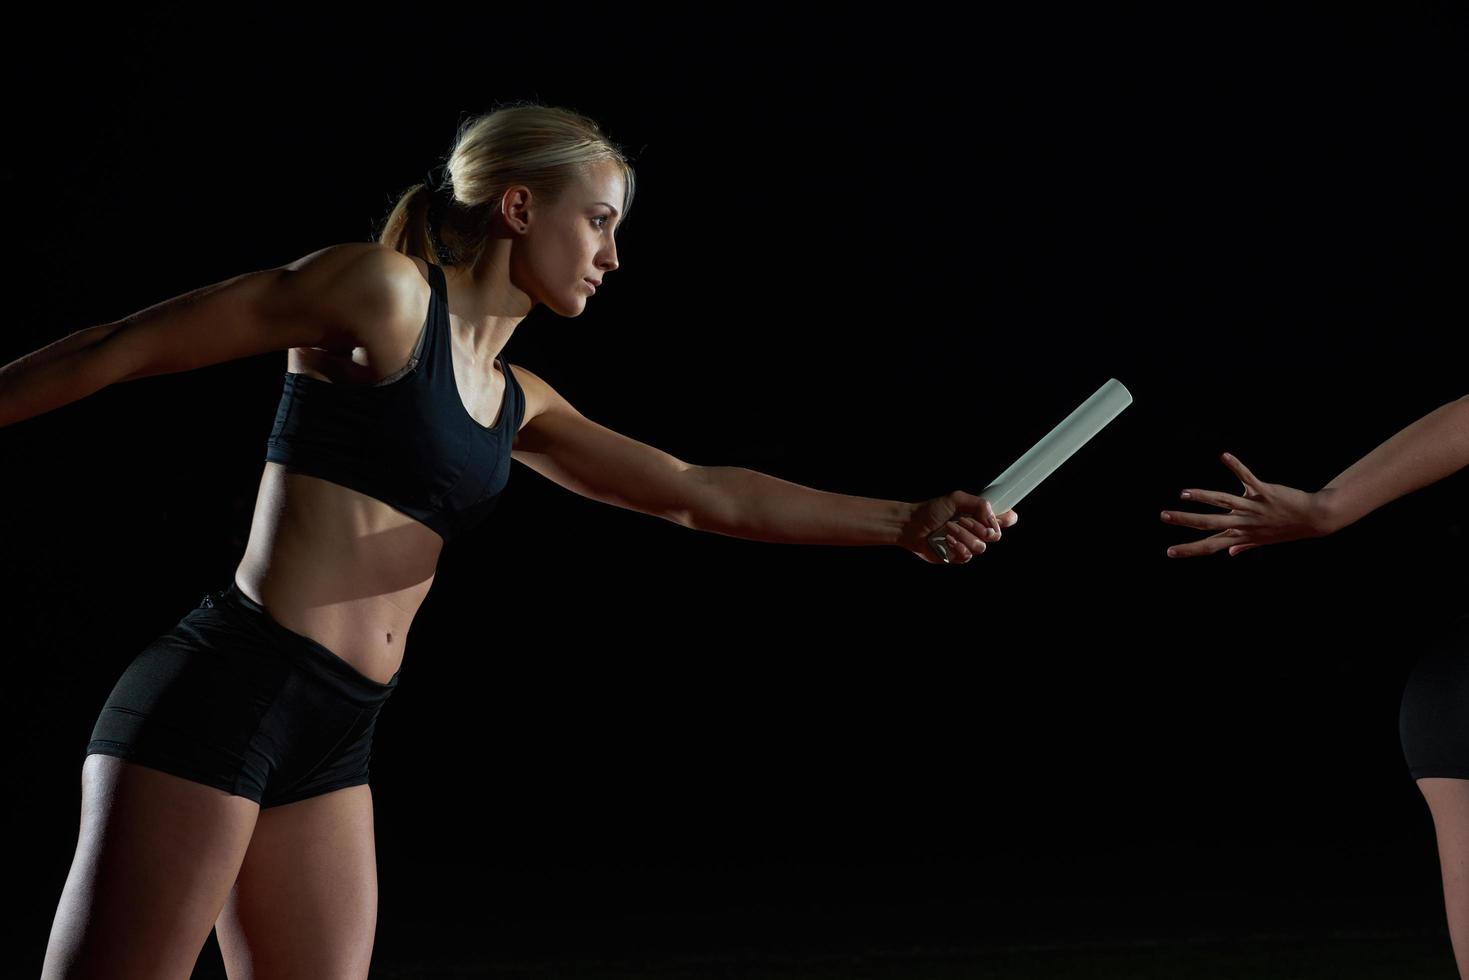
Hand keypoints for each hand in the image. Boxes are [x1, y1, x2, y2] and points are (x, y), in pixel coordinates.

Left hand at [900, 490, 1019, 563]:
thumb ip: (979, 504)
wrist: (911, 525)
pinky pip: (967, 556)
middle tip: (961, 519)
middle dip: (978, 527)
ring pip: (980, 547)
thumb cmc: (932, 510)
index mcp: (980, 516)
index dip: (1006, 520)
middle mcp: (977, 531)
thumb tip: (993, 518)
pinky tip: (946, 539)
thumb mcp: (956, 499)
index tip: (998, 518)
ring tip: (948, 527)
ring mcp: (968, 545)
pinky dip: (957, 546)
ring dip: (963, 535)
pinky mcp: (958, 557)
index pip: (1006, 519)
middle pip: (996, 536)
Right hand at [1161, 451, 1332, 557]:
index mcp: (1240, 536)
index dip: (1189, 550)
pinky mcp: (1264, 492)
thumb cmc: (1286, 529)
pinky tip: (1224, 457)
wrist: (1313, 519)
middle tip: (1164, 516)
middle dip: (1185, 519)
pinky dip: (1236, 466)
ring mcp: (1253, 507)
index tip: (1169, 552)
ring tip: (1184, 493)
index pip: (1209, 545)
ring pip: (1224, 501)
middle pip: (1209, 522)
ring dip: (1202, 496)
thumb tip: (1229, 552)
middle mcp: (1244, 523)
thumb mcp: (1264, 540)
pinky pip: (1248, 478)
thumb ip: (1244, 546)